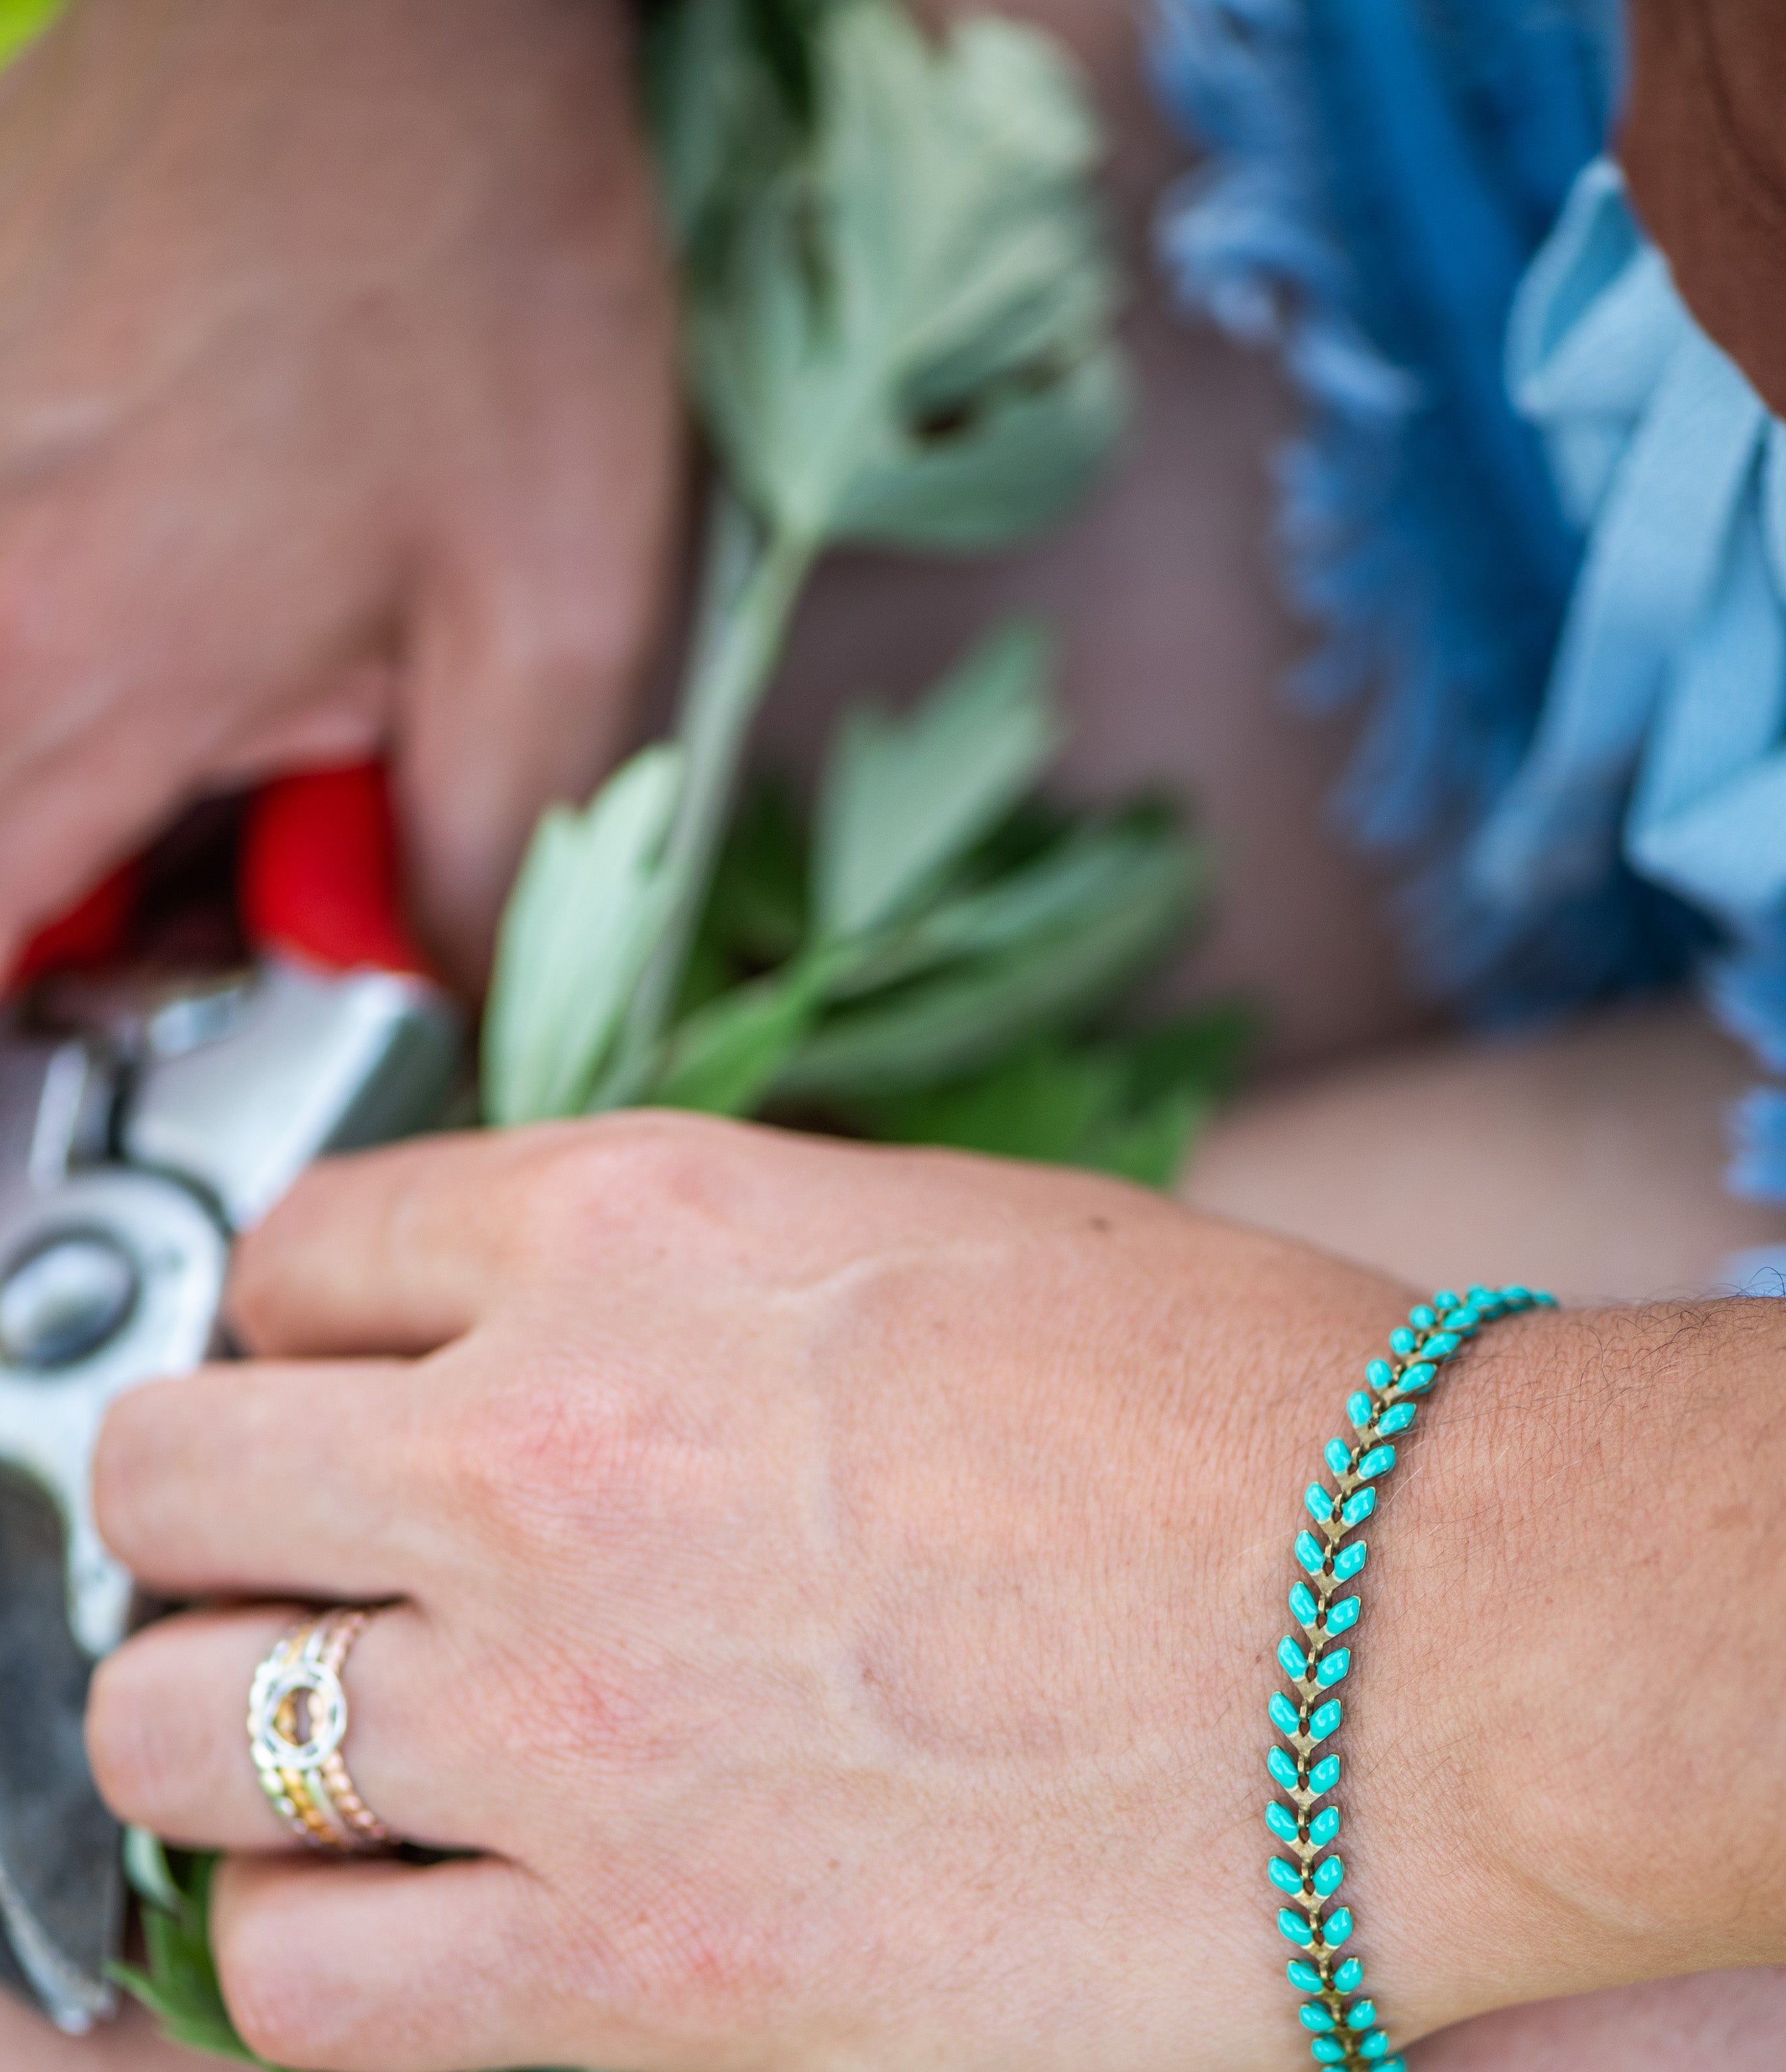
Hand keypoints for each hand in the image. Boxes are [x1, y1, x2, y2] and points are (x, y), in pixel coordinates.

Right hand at [0, 0, 675, 984]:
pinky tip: (189, 607)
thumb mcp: (555, 627)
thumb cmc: (476, 276)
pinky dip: (69, 668)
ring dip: (79, 800)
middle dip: (84, 931)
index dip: (34, 1073)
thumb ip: (477, 866)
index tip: (118, 1067)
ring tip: (239, 722)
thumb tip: (436, 995)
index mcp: (78, 673)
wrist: (391, 6)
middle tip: (241, 877)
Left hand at [85, 1117, 1451, 2071]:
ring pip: (157, 1734)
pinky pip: (293, 1978)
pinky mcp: (638, 1959)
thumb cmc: (1267, 1428)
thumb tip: (610, 1353)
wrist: (1454, 1645)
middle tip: (315, 1596)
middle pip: (159, 1478)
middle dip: (207, 1536)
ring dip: (209, 1750)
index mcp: (631, 1229)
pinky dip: (306, 1958)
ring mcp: (561, 1710)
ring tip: (332, 1779)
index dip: (306, 1350)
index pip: (293, 1258)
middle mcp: (538, 1448)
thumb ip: (716, 1288)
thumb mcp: (948, 1243)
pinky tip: (406, 1937)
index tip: (361, 1425)